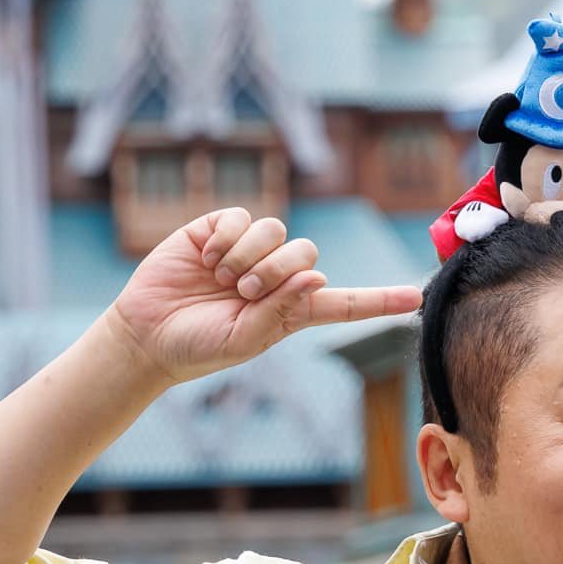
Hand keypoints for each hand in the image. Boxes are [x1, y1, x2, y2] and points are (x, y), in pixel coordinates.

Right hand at [105, 207, 422, 384]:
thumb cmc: (198, 346)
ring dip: (252, 255)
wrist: (146, 334)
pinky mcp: (219, 230)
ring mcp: (249, 251)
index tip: (415, 299)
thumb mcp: (244, 341)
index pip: (344, 303)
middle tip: (243, 291)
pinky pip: (243, 217)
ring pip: (277, 230)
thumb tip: (317, 276)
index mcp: (292, 310)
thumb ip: (282, 312)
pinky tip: (207, 258)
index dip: (379, 300)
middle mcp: (277, 277)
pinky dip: (228, 238)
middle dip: (278, 270)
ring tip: (223, 278)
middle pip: (307, 253)